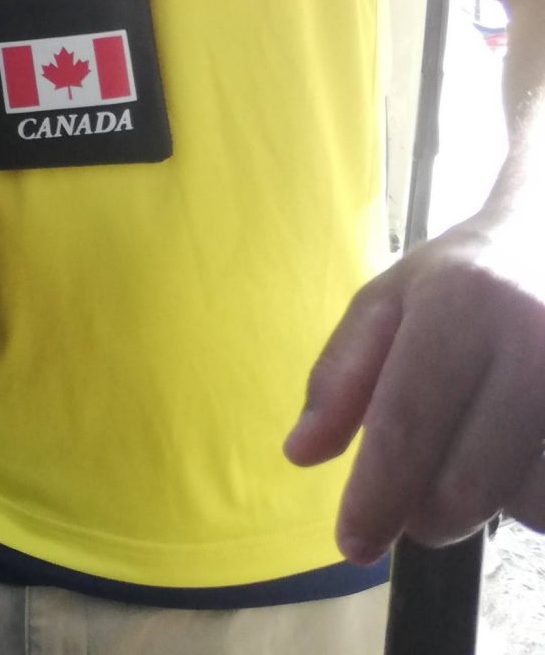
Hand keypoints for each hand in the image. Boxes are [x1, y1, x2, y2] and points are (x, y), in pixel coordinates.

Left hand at [284, 205, 544, 561]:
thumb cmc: (463, 278)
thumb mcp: (388, 301)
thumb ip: (340, 375)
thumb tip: (300, 453)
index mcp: (462, 302)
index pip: (408, 421)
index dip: (376, 494)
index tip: (353, 544)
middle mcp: (533, 339)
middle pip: (466, 483)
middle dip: (425, 513)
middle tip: (412, 501)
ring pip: (522, 502)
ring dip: (487, 502)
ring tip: (477, 446)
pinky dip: (532, 495)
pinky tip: (520, 449)